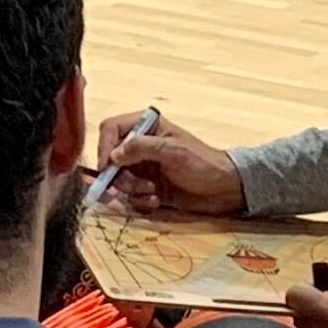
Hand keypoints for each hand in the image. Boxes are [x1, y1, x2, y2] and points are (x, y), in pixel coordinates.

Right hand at [93, 108, 243, 215]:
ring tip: (153, 192)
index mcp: (146, 126)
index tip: (107, 168)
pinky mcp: (147, 187)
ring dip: (132, 190)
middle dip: (121, 176)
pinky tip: (156, 201)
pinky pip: (130, 195)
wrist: (223, 189)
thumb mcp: (173, 151)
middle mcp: (140, 145)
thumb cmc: (203, 163)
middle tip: (140, 185)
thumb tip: (113, 155)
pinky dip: (140, 201)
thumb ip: (141, 148)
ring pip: (118, 180)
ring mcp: (143, 167)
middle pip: (110, 158)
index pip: (111, 128)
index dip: (104, 147)